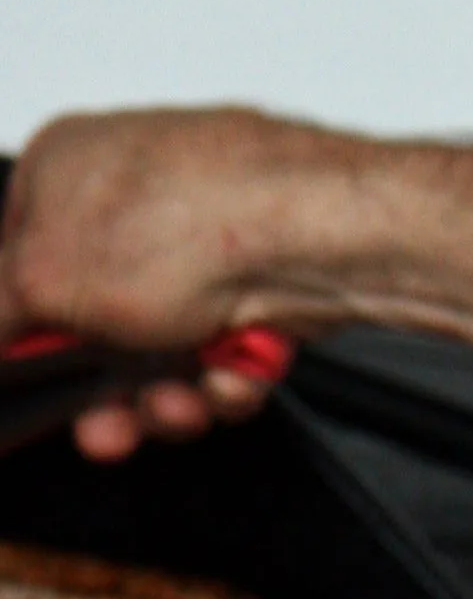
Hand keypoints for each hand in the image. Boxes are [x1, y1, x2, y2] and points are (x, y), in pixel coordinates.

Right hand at [0, 107, 336, 458]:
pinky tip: (231, 376)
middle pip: (98, 328)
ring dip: (170, 397)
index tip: (38, 385)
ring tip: (182, 403)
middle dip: (105, 393)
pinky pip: (225, 357)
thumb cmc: (192, 218)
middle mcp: (133, 202)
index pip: (19, 270)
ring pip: (167, 354)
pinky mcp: (261, 287)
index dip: (28, 339)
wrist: (317, 236)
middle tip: (110, 427)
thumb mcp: (42, 279)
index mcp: (61, 171)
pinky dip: (226, 378)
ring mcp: (202, 247)